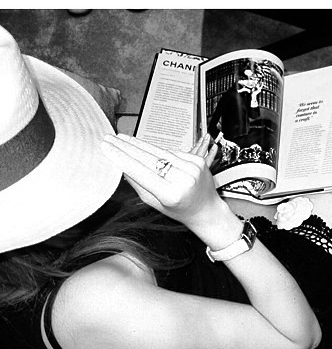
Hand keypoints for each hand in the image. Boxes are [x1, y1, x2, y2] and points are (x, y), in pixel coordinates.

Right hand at [100, 133, 223, 230]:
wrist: (207, 209)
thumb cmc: (179, 209)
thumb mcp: (154, 202)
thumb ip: (137, 183)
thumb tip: (120, 163)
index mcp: (172, 194)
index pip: (141, 172)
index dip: (121, 157)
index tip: (106, 148)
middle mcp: (184, 179)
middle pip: (148, 158)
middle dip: (126, 147)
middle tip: (109, 138)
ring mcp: (193, 168)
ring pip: (159, 152)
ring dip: (138, 144)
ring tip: (121, 139)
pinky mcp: (198, 160)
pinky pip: (171, 152)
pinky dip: (157, 151)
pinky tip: (143, 147)